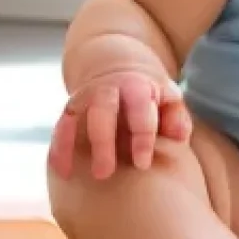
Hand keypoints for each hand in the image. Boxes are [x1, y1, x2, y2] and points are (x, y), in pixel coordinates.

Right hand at [48, 67, 190, 180]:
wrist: (117, 62)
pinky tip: (62, 171)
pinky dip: (58, 147)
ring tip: (72, 176)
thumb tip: (180, 136)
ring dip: (71, 145)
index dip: (141, 138)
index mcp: (137, 86)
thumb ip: (176, 116)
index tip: (142, 164)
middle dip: (102, 142)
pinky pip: (60, 127)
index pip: (139, 111)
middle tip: (104, 174)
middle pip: (102, 112)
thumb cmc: (149, 90)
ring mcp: (86, 97)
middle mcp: (107, 88)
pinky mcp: (71, 108)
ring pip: (75, 118)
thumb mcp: (168, 95)